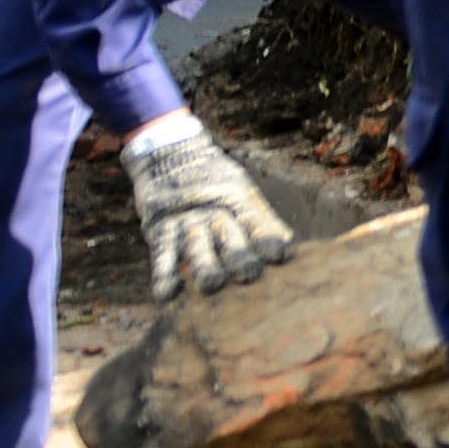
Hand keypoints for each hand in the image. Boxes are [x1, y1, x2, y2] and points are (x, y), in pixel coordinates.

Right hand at [121, 110, 296, 300]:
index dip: (270, 242)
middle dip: (239, 259)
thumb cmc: (214, 181)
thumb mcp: (241, 191)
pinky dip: (164, 275)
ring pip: (197, 248)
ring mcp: (186, 223)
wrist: (170, 154)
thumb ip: (262, 219)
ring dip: (204, 267)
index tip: (281, 256)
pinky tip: (168, 294)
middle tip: (248, 275)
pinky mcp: (160, 230)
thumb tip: (288, 244)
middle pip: (229, 240)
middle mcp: (214, 214)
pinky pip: (162, 256)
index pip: (259, 225)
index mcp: (239, 204)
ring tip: (211, 284)